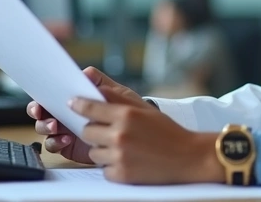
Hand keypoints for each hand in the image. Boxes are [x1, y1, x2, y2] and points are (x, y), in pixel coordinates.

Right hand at [26, 67, 151, 162]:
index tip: (40, 101)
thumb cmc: (126, 110)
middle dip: (37, 113)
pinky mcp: (68, 146)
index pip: (50, 95)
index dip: (40, 97)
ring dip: (45, 127)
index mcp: (73, 99)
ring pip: (44, 129)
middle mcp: (65, 113)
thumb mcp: (116, 93)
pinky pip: (54, 145)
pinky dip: (56, 142)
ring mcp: (65, 130)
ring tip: (56, 126)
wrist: (137, 133)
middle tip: (42, 113)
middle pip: (41, 113)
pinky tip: (66, 139)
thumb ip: (100, 82)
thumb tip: (85, 73)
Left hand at [70, 92, 221, 183]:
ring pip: (93, 152)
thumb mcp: (144, 108)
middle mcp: (120, 135)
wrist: (188, 157)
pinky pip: (103, 170)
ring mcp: (120, 156)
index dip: (79, 105)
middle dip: (94, 131)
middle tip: (109, 131)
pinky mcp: (122, 174)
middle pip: (86, 131)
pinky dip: (112, 166)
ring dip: (103, 150)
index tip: (72, 104)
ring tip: (123, 148)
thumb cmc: (167, 131)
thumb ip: (118, 97)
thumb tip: (93, 85)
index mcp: (126, 115)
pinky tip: (128, 160)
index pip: (90, 108)